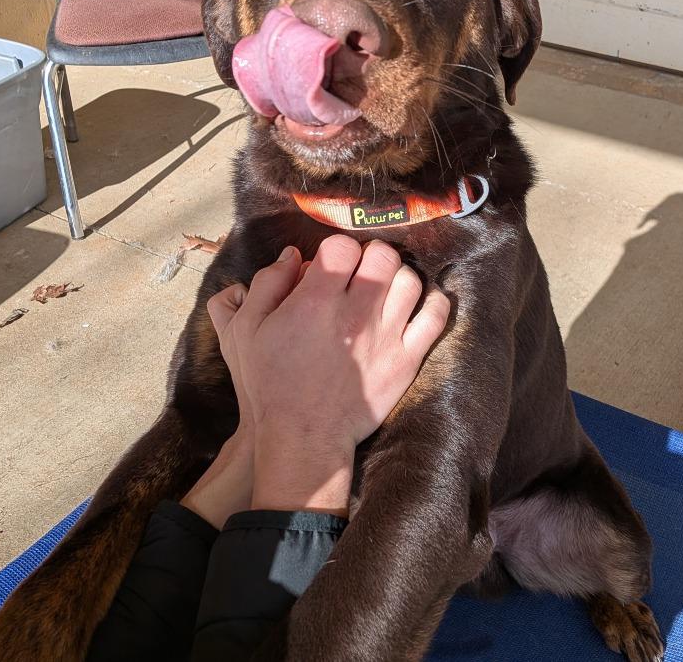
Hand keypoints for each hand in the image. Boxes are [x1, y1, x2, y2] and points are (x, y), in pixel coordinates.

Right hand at [190, 237, 449, 518]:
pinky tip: (418, 302)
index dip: (338, 249)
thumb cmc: (270, 383)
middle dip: (372, 255)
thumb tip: (291, 254)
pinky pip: (435, 316)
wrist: (304, 436)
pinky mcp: (407, 359)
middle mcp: (356, 313)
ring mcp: (386, 335)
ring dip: (399, 277)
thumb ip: (266, 285)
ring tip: (387, 288)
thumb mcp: (246, 331)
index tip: (334, 263)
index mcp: (316, 301)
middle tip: (363, 271)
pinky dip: (433, 302)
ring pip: (410, 280)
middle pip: (383, 255)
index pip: (343, 246)